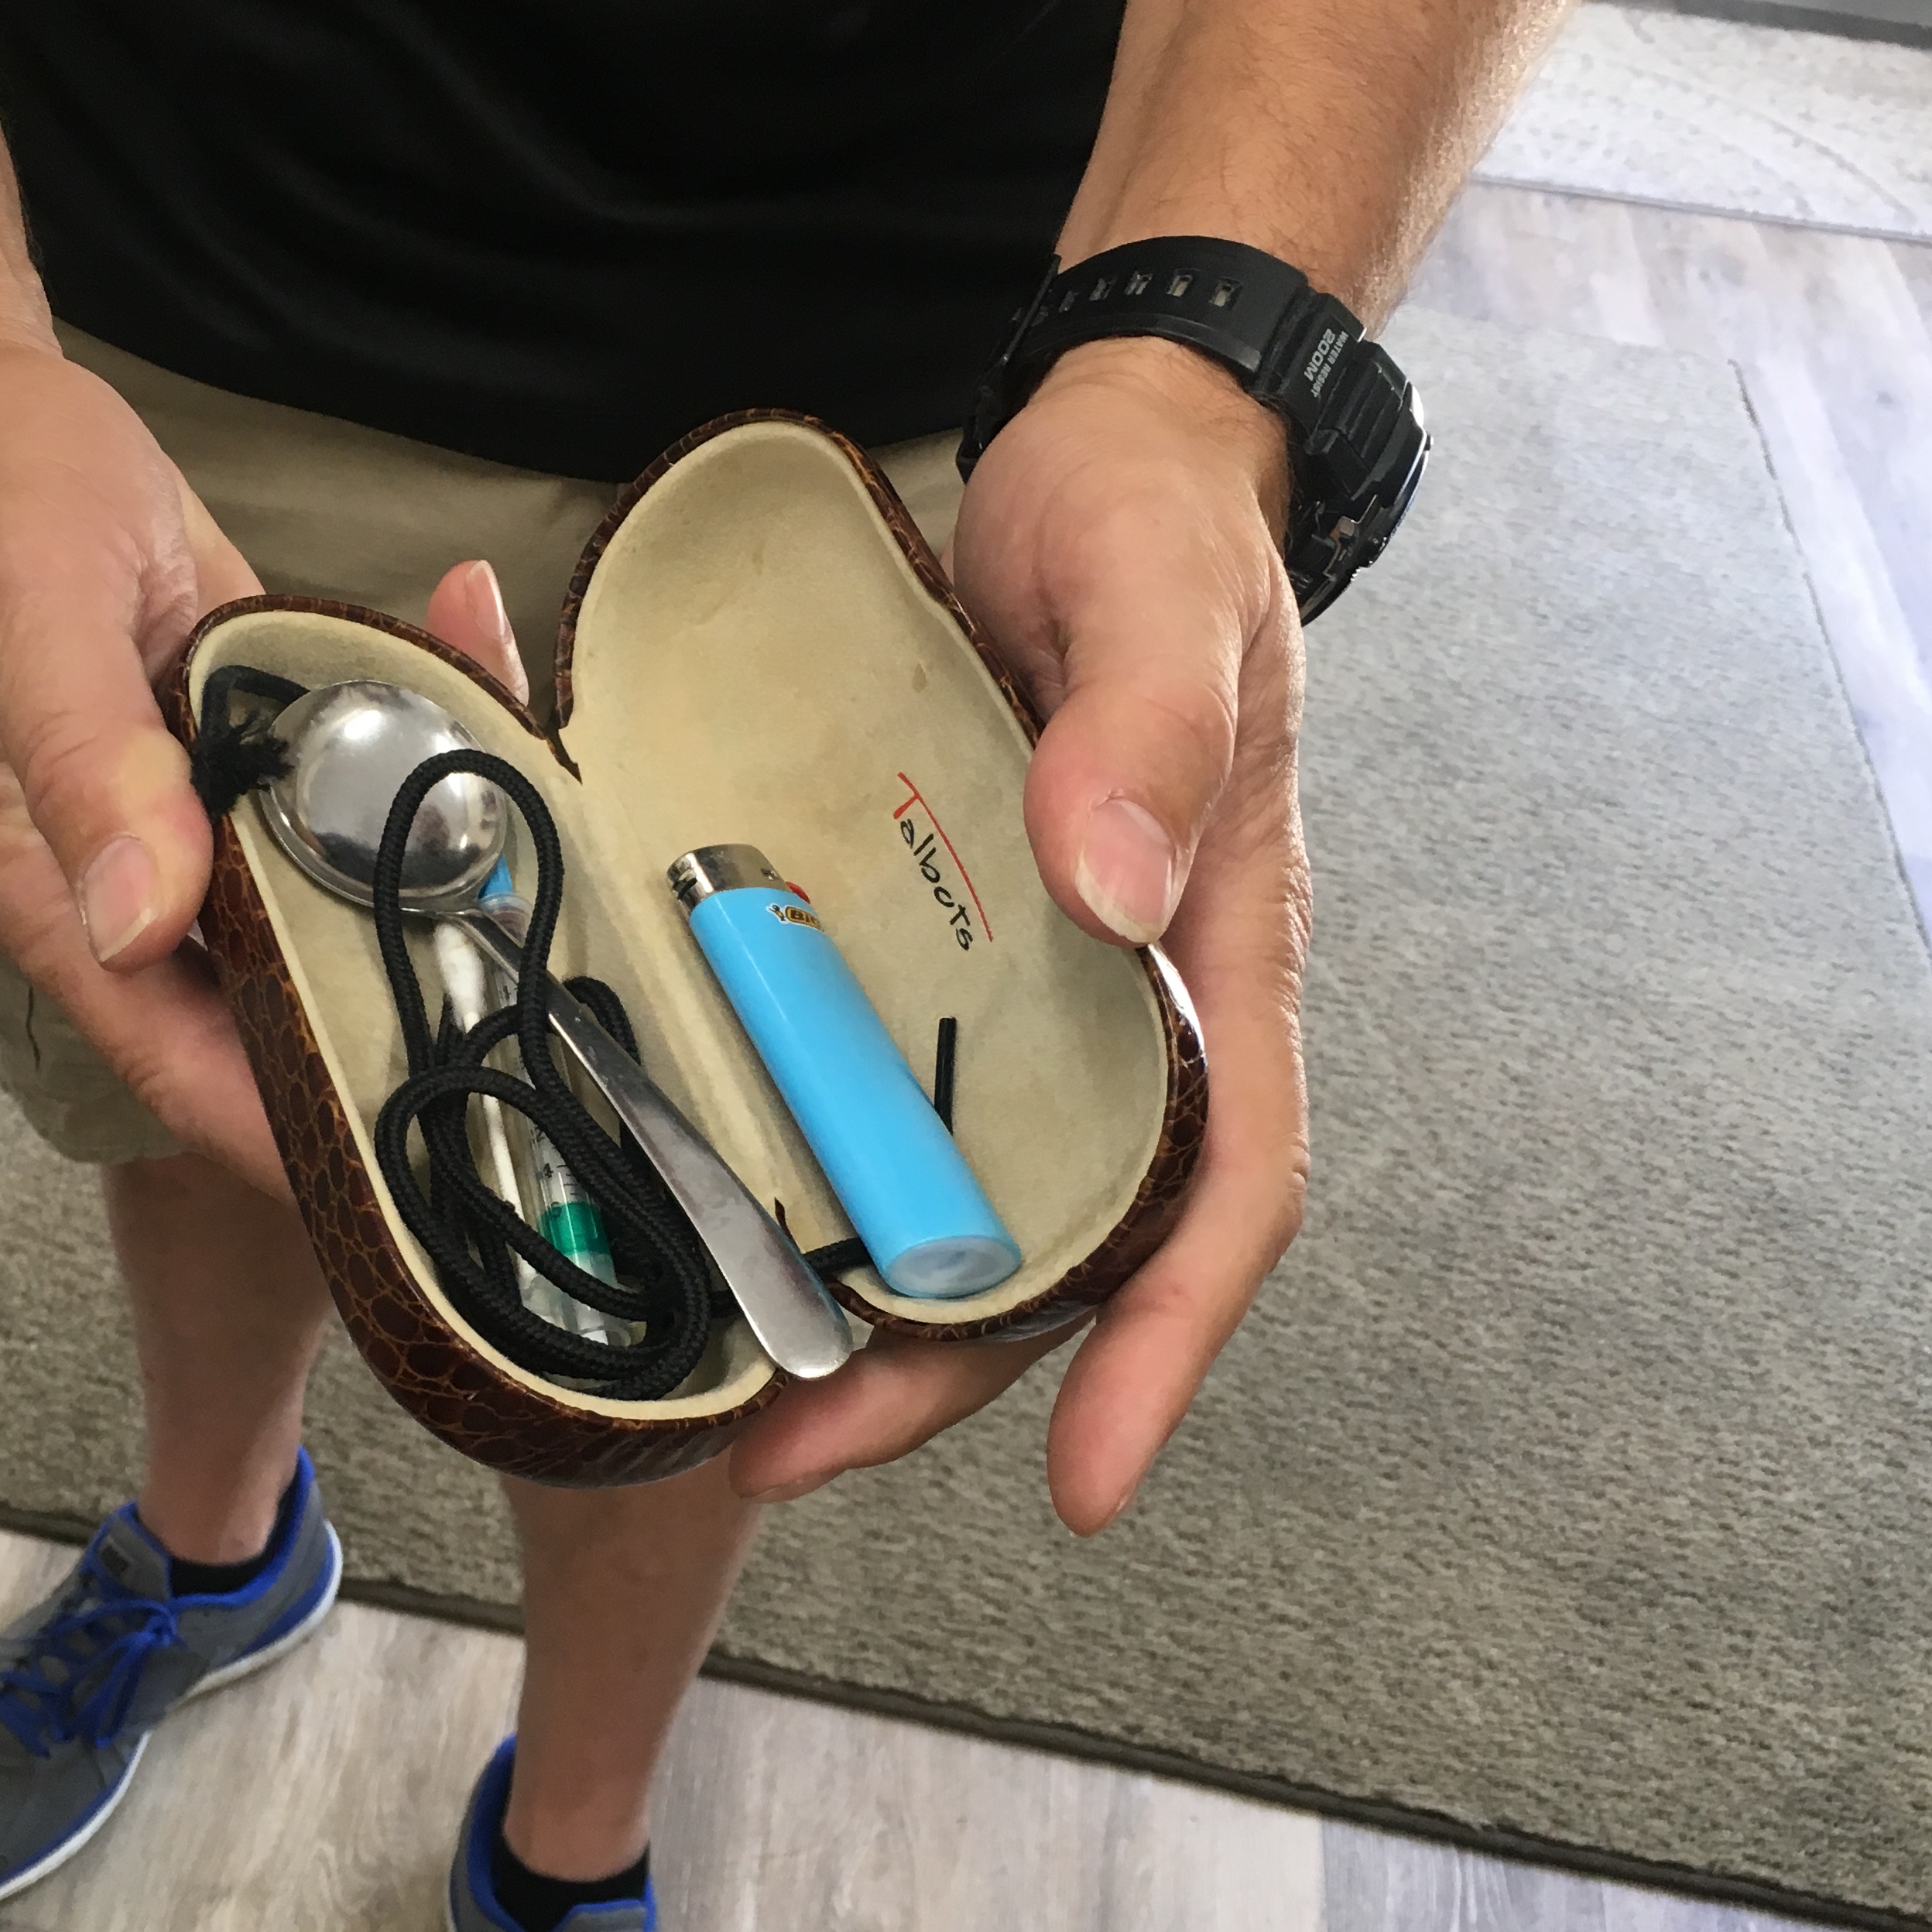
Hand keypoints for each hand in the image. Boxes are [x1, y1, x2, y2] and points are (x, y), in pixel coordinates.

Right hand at [0, 337, 527, 1192]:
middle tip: (514, 1079)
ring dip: (417, 922)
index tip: (390, 1177)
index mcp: (50, 885)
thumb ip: (85, 770)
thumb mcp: (30, 623)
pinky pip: (340, 803)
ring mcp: (193, 823)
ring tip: (540, 954)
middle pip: (256, 1010)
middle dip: (374, 1047)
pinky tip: (499, 757)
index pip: (170, 1053)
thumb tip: (139, 920)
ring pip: (315, 912)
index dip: (273, 1124)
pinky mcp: (246, 759)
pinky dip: (417, 785)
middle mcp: (128, 879)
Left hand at [728, 335, 1311, 1530]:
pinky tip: (706, 1199)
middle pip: (1063, 1236)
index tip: (1083, 1487)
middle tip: (786, 1452)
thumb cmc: (1160, 521)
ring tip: (717, 1377)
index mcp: (1215, 953)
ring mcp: (1024, 975)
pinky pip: (879, 1075)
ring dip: (853, 1291)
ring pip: (958, 1181)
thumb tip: (1107, 889)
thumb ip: (1148, 728)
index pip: (1225, 1190)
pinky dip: (809, 1157)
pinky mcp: (933, 930)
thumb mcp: (1162, 599)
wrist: (1107, 444)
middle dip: (943, 1369)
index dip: (1160, 1347)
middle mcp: (1123, 1000)